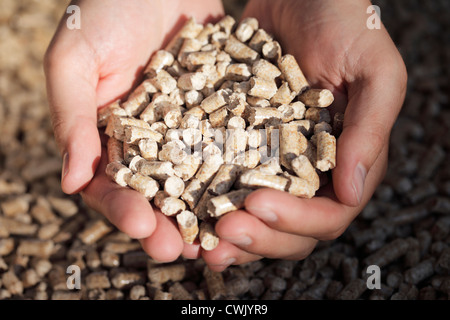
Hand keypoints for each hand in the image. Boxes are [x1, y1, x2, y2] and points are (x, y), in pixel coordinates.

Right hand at [44, 0, 223, 261]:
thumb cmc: (105, 11)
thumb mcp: (75, 59)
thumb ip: (70, 119)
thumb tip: (71, 183)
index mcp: (109, 141)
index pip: (113, 188)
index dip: (125, 211)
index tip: (143, 227)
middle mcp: (152, 144)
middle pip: (160, 196)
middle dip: (172, 225)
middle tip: (187, 250)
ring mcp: (190, 132)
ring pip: (200, 181)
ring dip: (210, 211)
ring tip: (224, 234)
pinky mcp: (222, 115)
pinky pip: (233, 145)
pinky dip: (243, 170)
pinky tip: (256, 190)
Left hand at [201, 0, 406, 270]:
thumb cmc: (347, 27)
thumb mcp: (374, 71)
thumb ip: (369, 130)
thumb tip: (351, 193)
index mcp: (343, 166)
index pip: (328, 215)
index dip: (296, 220)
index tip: (260, 204)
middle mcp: (306, 174)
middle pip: (287, 230)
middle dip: (258, 237)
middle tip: (225, 230)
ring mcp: (269, 164)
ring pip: (253, 218)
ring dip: (228, 236)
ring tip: (199, 242)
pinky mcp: (238, 148)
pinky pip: (221, 184)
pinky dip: (203, 203)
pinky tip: (182, 210)